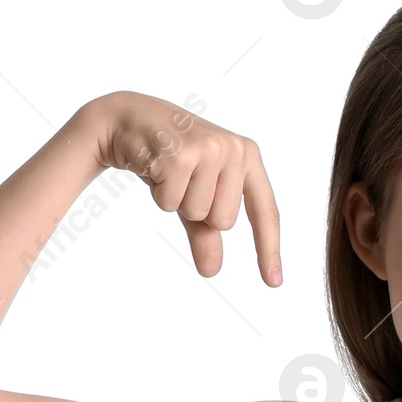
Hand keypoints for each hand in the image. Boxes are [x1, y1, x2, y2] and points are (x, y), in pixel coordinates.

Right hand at [80, 91, 280, 280]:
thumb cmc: (169, 158)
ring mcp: (209, 150)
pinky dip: (159, 193)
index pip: (265, 211)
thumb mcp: (194, 196)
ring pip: (198, 213)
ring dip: (176, 201)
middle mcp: (234, 150)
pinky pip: (172, 203)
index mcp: (247, 156)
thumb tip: (212, 271)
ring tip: (168, 171)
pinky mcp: (180, 155)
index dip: (269, 249)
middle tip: (182, 180)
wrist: (127, 119)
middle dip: (196, 211)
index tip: (274, 282)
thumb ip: (207, 233)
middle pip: (224, 221)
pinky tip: (155, 167)